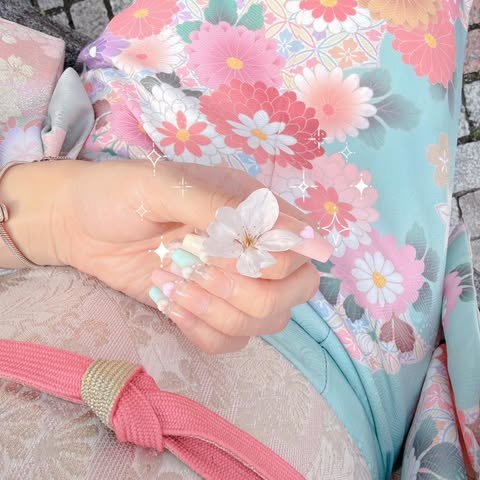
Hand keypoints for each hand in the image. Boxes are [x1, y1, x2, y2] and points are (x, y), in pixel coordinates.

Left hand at [2, 159, 332, 352]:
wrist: (79, 225)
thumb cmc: (121, 194)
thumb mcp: (168, 187)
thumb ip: (230, 209)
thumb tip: (306, 236)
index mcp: (254, 210)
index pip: (300, 249)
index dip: (270, 262)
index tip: (217, 253)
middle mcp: (253, 249)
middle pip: (295, 293)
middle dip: (245, 293)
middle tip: (196, 272)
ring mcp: (232, 284)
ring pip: (265, 323)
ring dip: (217, 312)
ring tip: (172, 283)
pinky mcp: (208, 311)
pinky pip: (232, 342)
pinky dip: (202, 331)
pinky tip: (170, 304)